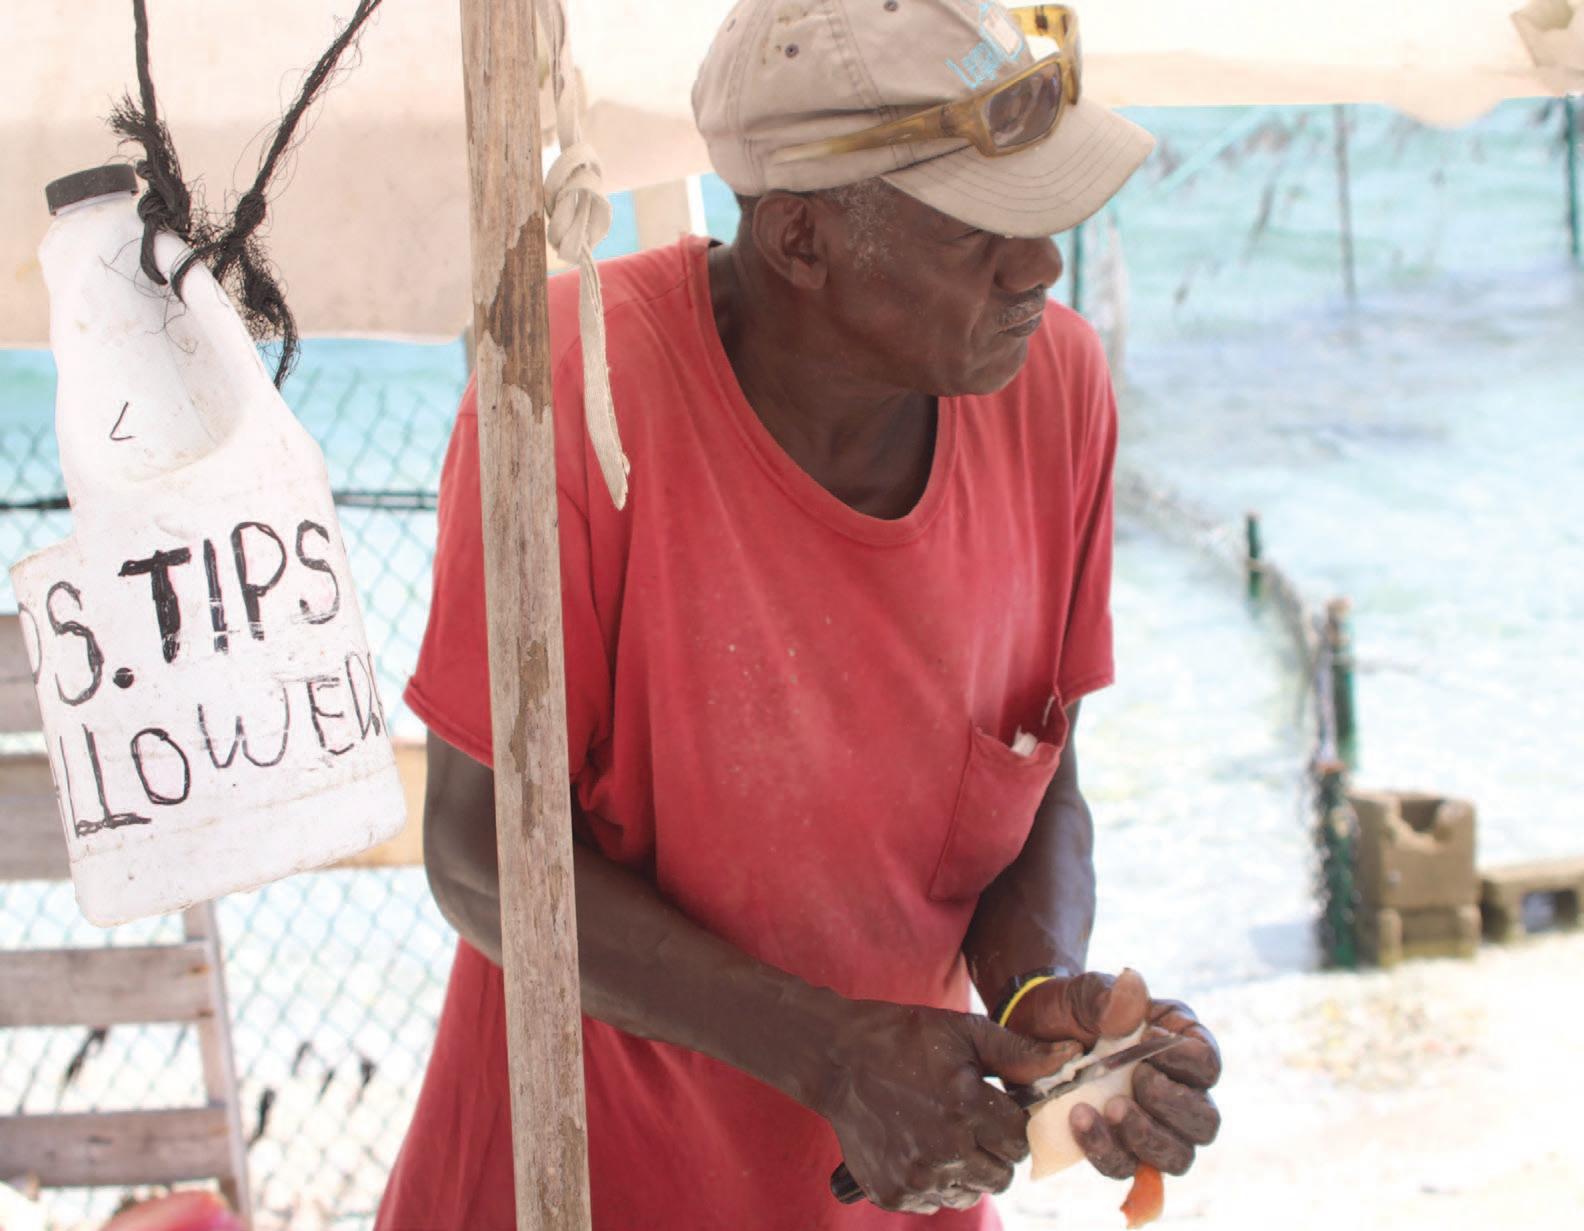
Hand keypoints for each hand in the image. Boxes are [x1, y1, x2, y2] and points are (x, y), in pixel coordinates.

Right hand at [820, 1001, 1081, 1212]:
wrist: (836, 1060)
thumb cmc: (903, 1038)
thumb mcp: (962, 1032)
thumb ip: (1018, 1052)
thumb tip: (1071, 1056)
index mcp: (965, 1107)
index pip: (1019, 1139)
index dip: (1008, 1120)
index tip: (988, 1104)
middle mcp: (944, 1150)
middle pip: (1002, 1175)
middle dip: (994, 1149)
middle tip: (968, 1121)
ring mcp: (916, 1177)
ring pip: (972, 1193)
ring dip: (966, 1169)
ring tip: (943, 1133)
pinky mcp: (892, 1193)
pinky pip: (935, 1201)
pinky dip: (934, 1181)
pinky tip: (918, 1147)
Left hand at [1004, 968, 1221, 1178]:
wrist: (1030, 1034)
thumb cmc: (1070, 1008)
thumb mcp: (1084, 993)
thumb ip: (1109, 995)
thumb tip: (1132, 983)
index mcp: (1180, 1045)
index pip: (1208, 1064)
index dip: (1186, 1060)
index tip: (1150, 1039)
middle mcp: (1177, 1091)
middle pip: (1204, 1121)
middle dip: (1173, 1106)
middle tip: (1138, 1081)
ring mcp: (1151, 1126)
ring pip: (1175, 1156)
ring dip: (1145, 1137)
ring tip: (1109, 1109)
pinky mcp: (1120, 1148)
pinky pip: (1126, 1168)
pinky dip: (1106, 1151)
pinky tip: (1080, 1122)